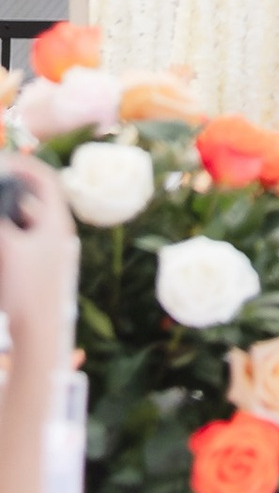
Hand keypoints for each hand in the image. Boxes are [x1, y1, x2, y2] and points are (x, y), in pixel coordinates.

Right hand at [0, 157, 75, 359]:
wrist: (39, 331)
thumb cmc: (27, 289)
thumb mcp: (8, 247)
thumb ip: (0, 218)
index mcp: (57, 221)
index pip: (46, 179)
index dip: (25, 165)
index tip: (3, 161)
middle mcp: (58, 231)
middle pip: (37, 197)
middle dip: (14, 188)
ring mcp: (50, 249)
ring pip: (29, 219)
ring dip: (11, 210)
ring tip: (0, 204)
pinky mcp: (40, 266)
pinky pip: (25, 238)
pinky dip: (11, 230)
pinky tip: (3, 236)